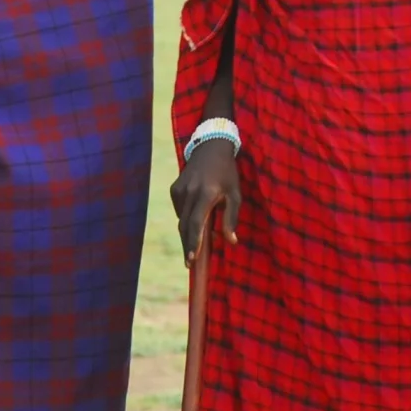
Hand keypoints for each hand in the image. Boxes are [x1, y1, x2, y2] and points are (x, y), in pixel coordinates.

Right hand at [170, 139, 241, 262]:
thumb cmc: (227, 172)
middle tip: (190, 263)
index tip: (192, 258)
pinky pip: (179, 209)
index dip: (193, 242)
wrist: (210, 148)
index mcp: (206, 193)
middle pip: (185, 225)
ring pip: (181, 219)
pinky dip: (186, 219)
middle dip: (187, 245)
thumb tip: (231, 241)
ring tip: (193, 247)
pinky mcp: (174, 189)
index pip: (196, 223)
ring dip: (187, 234)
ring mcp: (179, 190)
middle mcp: (190, 192)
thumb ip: (232, 218)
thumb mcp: (235, 194)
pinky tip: (193, 222)